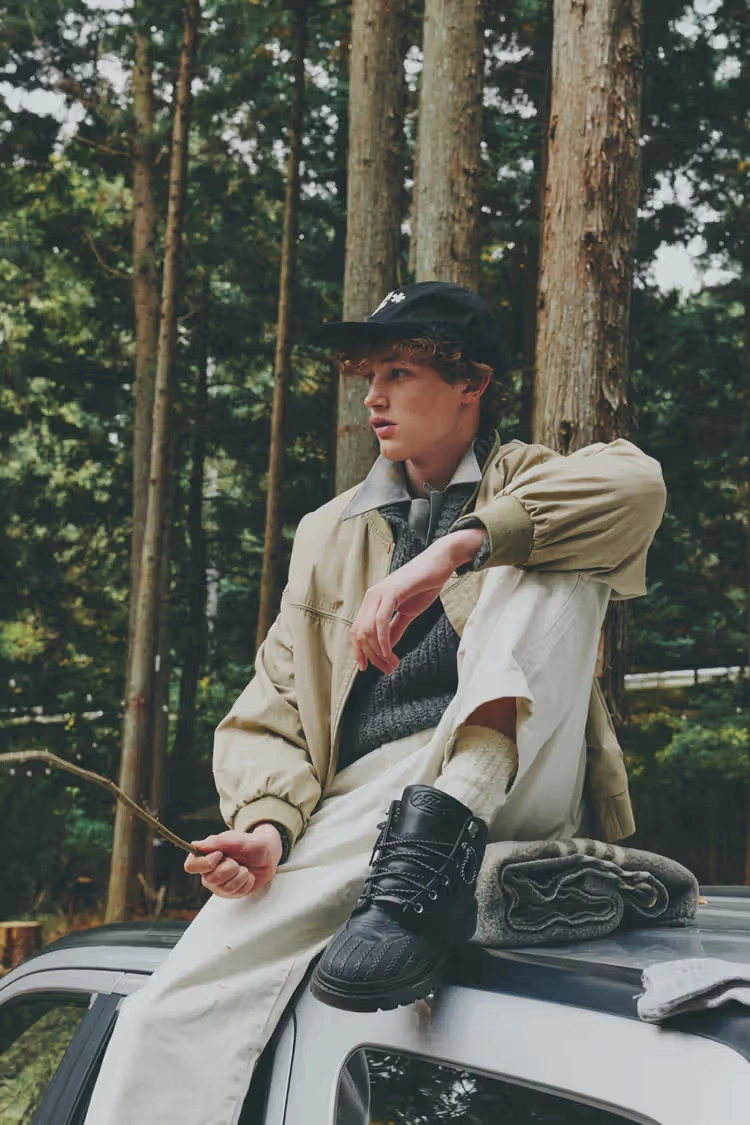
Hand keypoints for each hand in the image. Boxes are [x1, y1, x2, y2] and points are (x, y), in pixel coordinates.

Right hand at [184, 825, 282, 898]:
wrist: (267, 855)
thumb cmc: (250, 844)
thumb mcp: (235, 839)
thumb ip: (216, 842)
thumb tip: (195, 845)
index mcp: (205, 857)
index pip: (191, 866)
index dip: (206, 862)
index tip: (220, 854)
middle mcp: (208, 873)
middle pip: (210, 879)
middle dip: (229, 868)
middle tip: (237, 861)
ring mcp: (219, 885)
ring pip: (226, 887)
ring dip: (241, 875)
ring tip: (244, 867)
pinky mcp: (231, 894)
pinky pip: (237, 892)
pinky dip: (247, 882)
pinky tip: (248, 875)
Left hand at [350, 528, 485, 674]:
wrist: (440, 563)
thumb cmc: (425, 585)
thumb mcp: (407, 612)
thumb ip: (395, 629)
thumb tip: (386, 647)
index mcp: (373, 600)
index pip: (357, 630)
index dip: (360, 650)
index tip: (367, 667)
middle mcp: (371, 596)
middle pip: (360, 633)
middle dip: (372, 656)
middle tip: (387, 669)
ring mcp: (379, 593)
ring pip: (368, 630)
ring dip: (379, 652)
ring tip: (392, 664)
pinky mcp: (391, 592)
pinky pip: (380, 621)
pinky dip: (383, 640)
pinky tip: (390, 652)